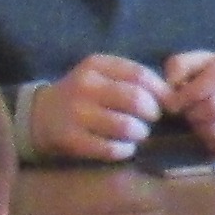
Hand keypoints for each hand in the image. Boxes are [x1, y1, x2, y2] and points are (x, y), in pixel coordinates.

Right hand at [30, 55, 166, 163]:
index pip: (140, 75)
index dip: (161, 91)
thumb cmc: (84, 95)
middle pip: (136, 100)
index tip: (169, 103)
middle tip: (150, 120)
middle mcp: (85, 85)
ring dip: (140, 133)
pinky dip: (125, 150)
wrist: (41, 116)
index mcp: (96, 65)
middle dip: (152, 113)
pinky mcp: (71, 139)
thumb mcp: (102, 76)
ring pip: (126, 126)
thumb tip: (173, 95)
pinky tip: (124, 147)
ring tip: (137, 133)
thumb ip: (133, 79)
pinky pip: (111, 148)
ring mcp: (76, 113)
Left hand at [162, 51, 214, 157]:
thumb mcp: (199, 63)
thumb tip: (169, 86)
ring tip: (199, 123)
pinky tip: (211, 134)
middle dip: (193, 114)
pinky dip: (213, 144)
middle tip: (187, 114)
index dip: (192, 92)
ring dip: (201, 130)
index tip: (174, 104)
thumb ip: (180, 67)